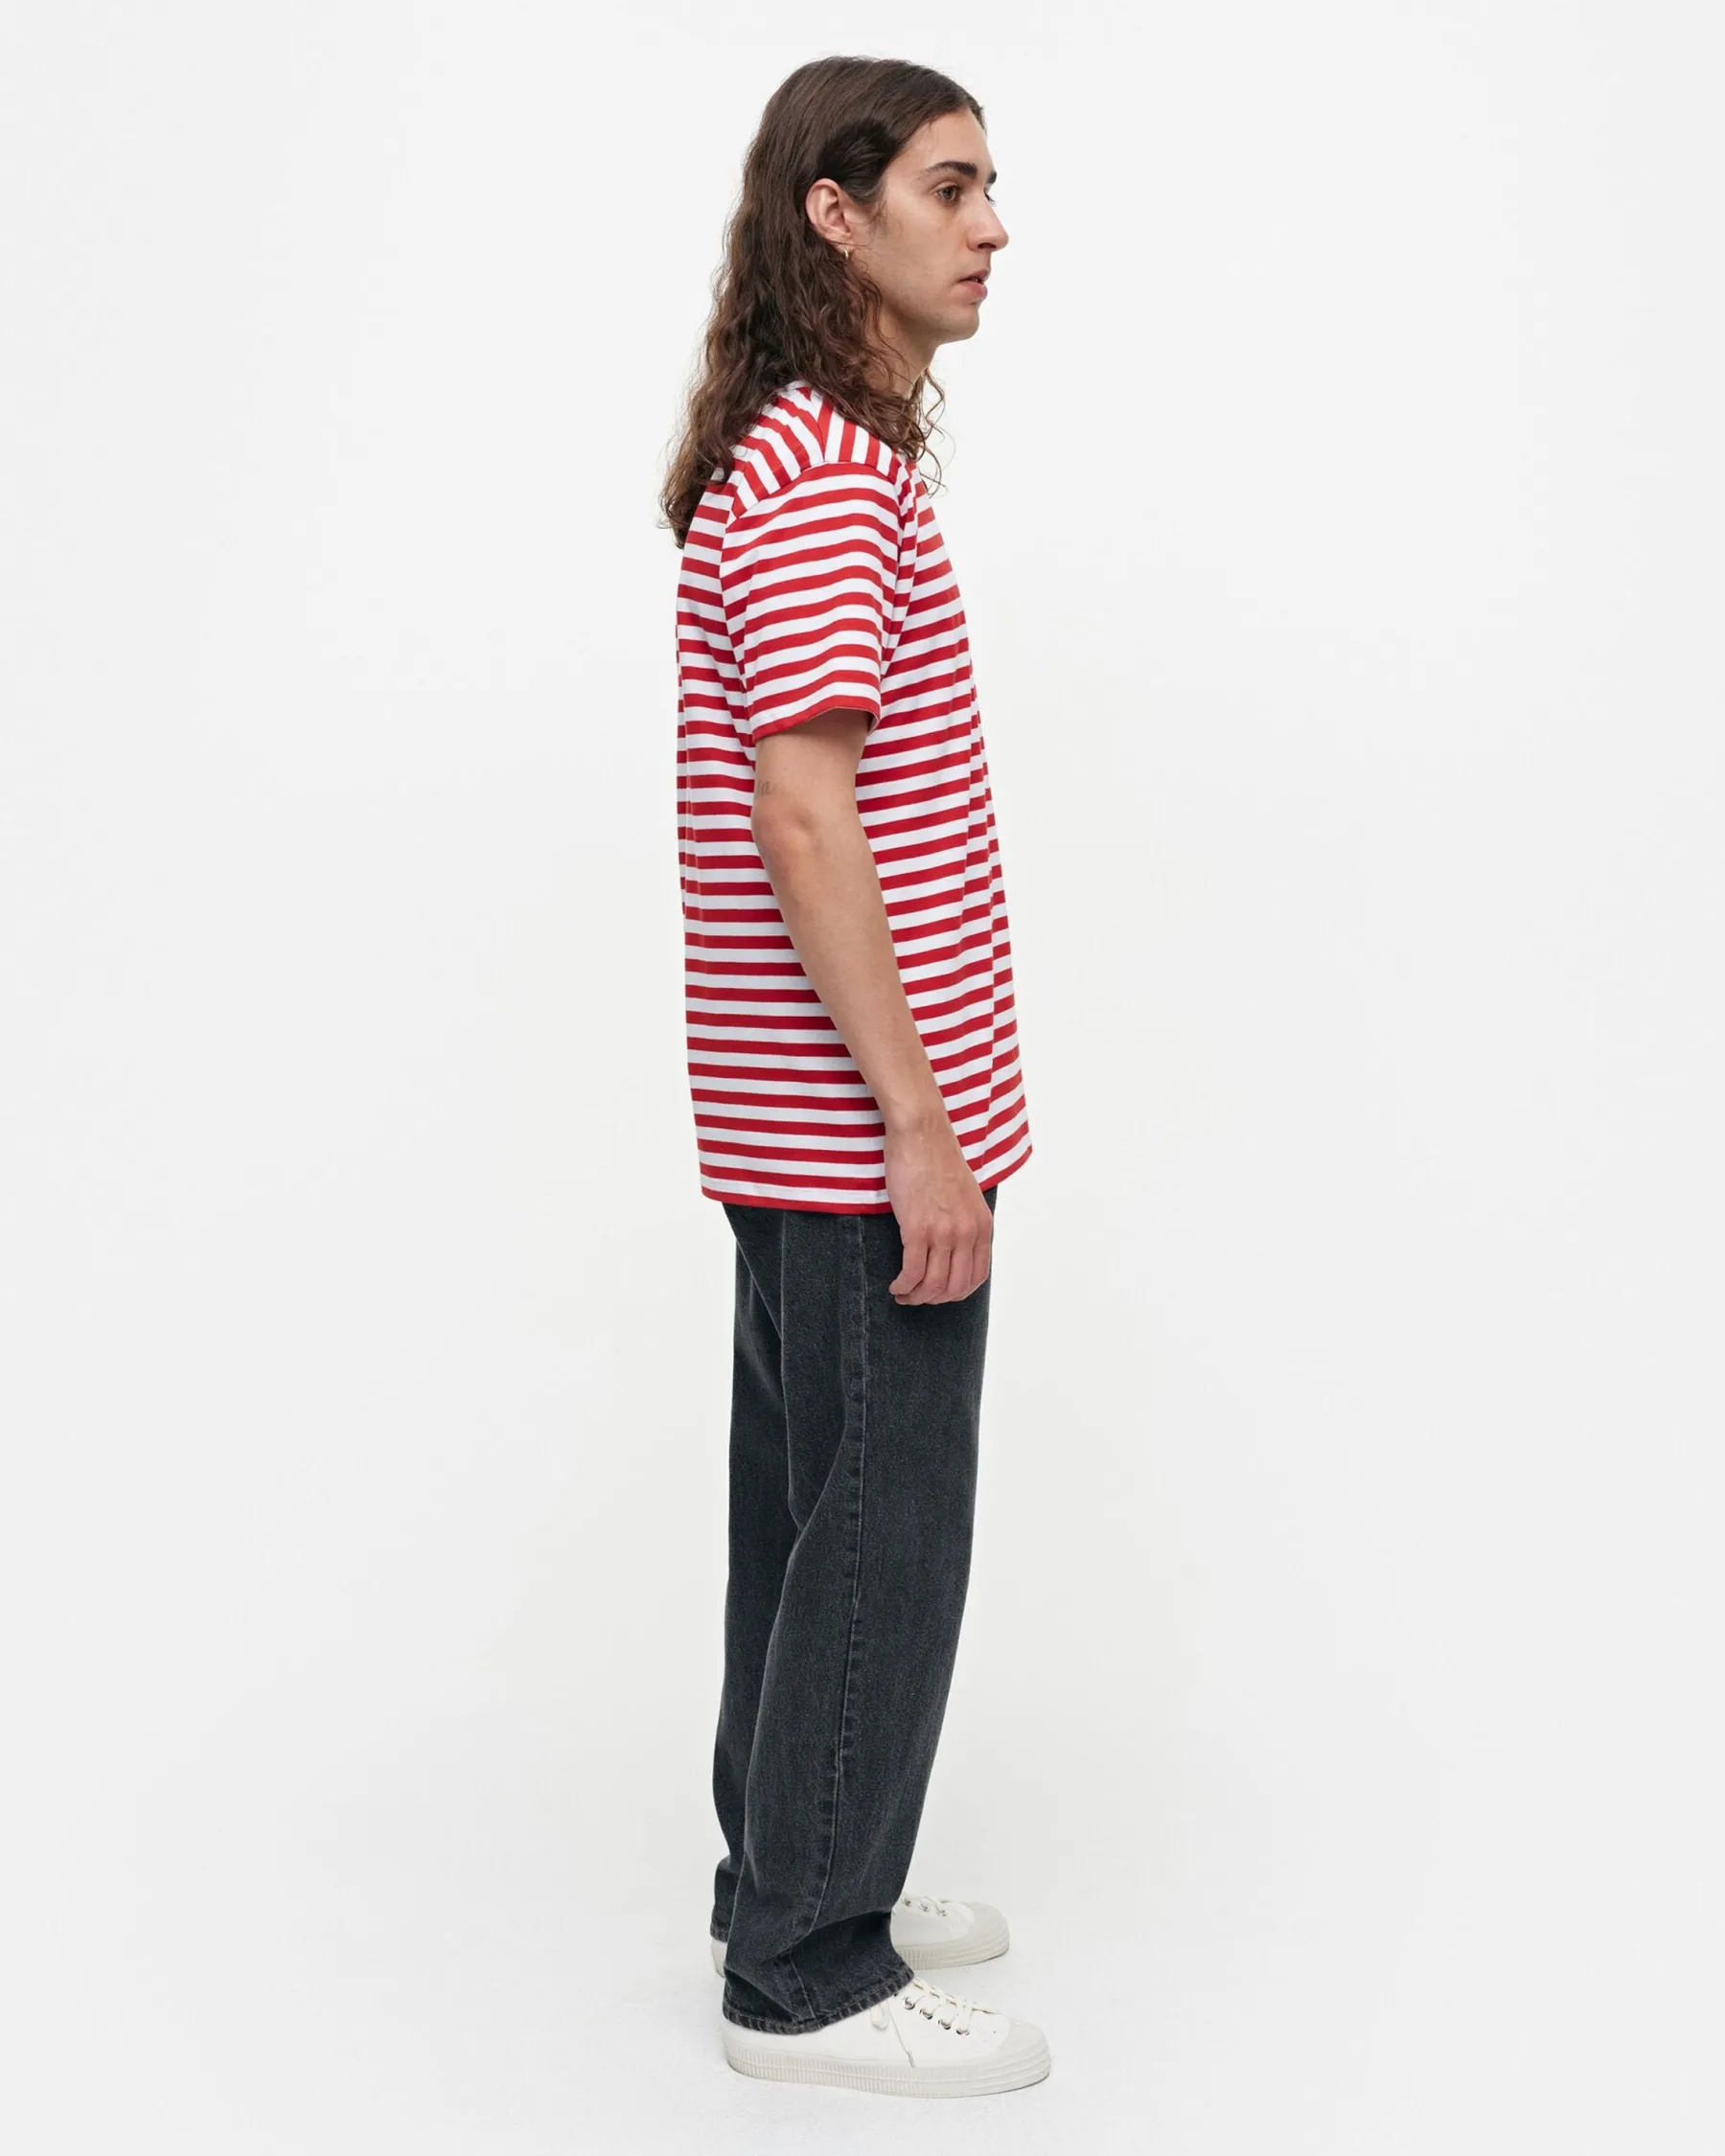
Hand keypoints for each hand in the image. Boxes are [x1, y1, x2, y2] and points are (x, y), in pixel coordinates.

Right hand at [882, 1123, 992, 1303]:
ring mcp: (943, 1232)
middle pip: (954, 1287)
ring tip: (902, 1293)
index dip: (955, 1293)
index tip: (939, 1293)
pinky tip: (895, 1285)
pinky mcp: (918, 1228)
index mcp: (981, 1226)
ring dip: (915, 1296)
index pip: (976, 1277)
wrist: (922, 1133)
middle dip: (933, 1299)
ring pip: (932, 1284)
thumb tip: (953, 1248)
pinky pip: (912, 1272)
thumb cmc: (937, 1158)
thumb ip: (964, 1222)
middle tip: (916, 1297)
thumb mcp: (966, 1195)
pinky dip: (903, 1285)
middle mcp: (967, 1233)